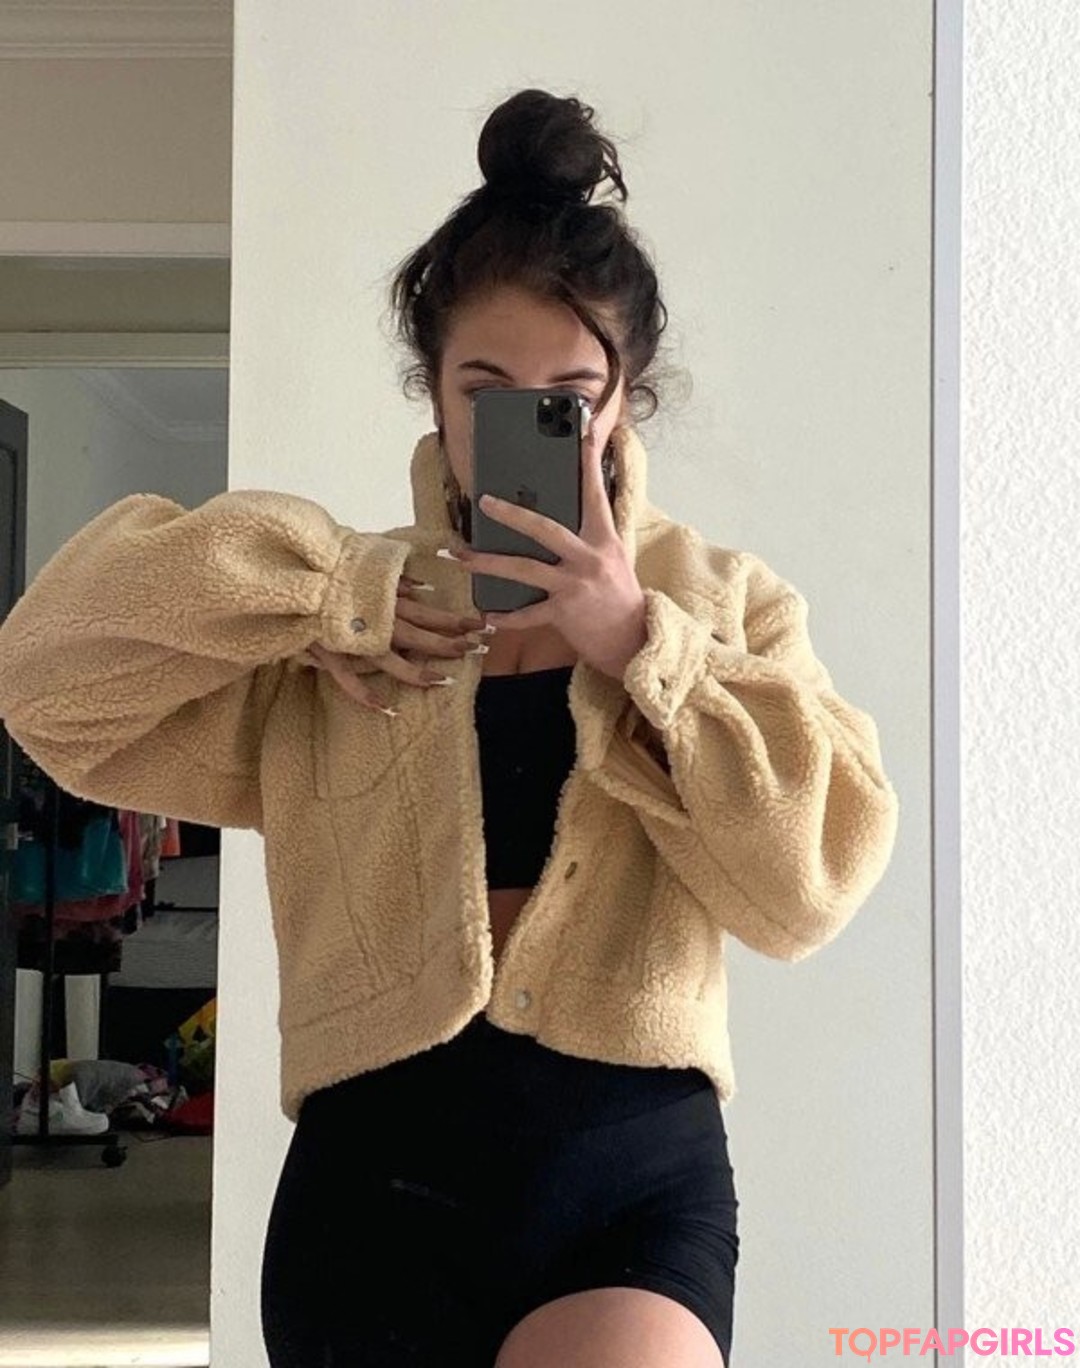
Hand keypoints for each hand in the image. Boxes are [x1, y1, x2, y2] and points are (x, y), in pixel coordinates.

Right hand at [304, 575, 489, 712]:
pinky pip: (349, 679)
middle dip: (449, 644)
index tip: (481, 625)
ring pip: (391, 659)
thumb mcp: (365, 561)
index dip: (455, 620)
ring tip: (442, 681)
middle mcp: (375, 618)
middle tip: (477, 650)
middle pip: (419, 635)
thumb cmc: (328, 564)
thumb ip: (394, 577)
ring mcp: (353, 637)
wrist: (290, 572)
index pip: (428, 611)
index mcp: (385, 596)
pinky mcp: (330, 650)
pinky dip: (365, 695)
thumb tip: (423, 588)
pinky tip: (386, 709)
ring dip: (417, 672)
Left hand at [442, 427, 647, 680]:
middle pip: (544, 528)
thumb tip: (557, 515)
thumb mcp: (612, 557)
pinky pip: (527, 614)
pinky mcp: (565, 613)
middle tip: (484, 501)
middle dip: (511, 514)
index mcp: (604, 539)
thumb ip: (589, 536)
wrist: (633, 640)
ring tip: (461, 557)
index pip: (594, 493)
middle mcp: (590, 558)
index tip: (582, 433)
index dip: (588, 462)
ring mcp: (575, 585)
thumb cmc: (619, 596)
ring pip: (524, 569)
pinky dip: (505, 617)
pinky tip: (488, 616)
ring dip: (488, 563)